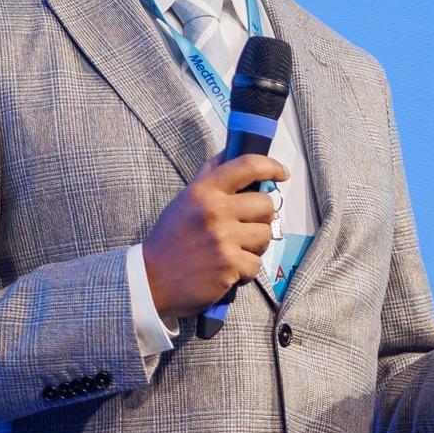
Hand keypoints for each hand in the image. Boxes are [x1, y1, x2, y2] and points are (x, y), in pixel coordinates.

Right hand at [142, 153, 289, 316]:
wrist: (151, 280)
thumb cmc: (171, 239)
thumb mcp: (184, 201)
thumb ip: (209, 177)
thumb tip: (231, 151)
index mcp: (204, 191)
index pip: (247, 166)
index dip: (271, 166)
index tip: (282, 173)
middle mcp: (215, 211)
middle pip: (266, 204)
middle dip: (261, 218)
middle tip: (246, 228)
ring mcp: (224, 239)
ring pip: (266, 235)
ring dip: (255, 245)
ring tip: (235, 250)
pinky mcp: (230, 266)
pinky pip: (256, 264)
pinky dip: (245, 270)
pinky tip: (228, 271)